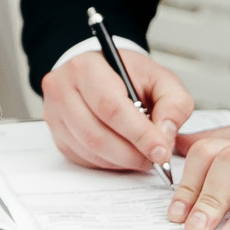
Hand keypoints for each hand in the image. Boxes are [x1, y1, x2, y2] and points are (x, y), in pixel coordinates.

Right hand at [42, 47, 193, 173]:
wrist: (103, 72)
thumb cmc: (129, 75)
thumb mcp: (160, 78)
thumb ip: (173, 104)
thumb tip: (166, 135)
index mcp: (87, 67)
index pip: (111, 107)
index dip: (138, 134)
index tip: (161, 151)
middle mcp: (63, 89)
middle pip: (96, 134)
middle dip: (132, 153)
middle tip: (155, 158)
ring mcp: (55, 114)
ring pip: (89, 150)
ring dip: (122, 161)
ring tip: (143, 156)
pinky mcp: (57, 135)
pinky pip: (84, 158)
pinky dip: (109, 162)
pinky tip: (124, 154)